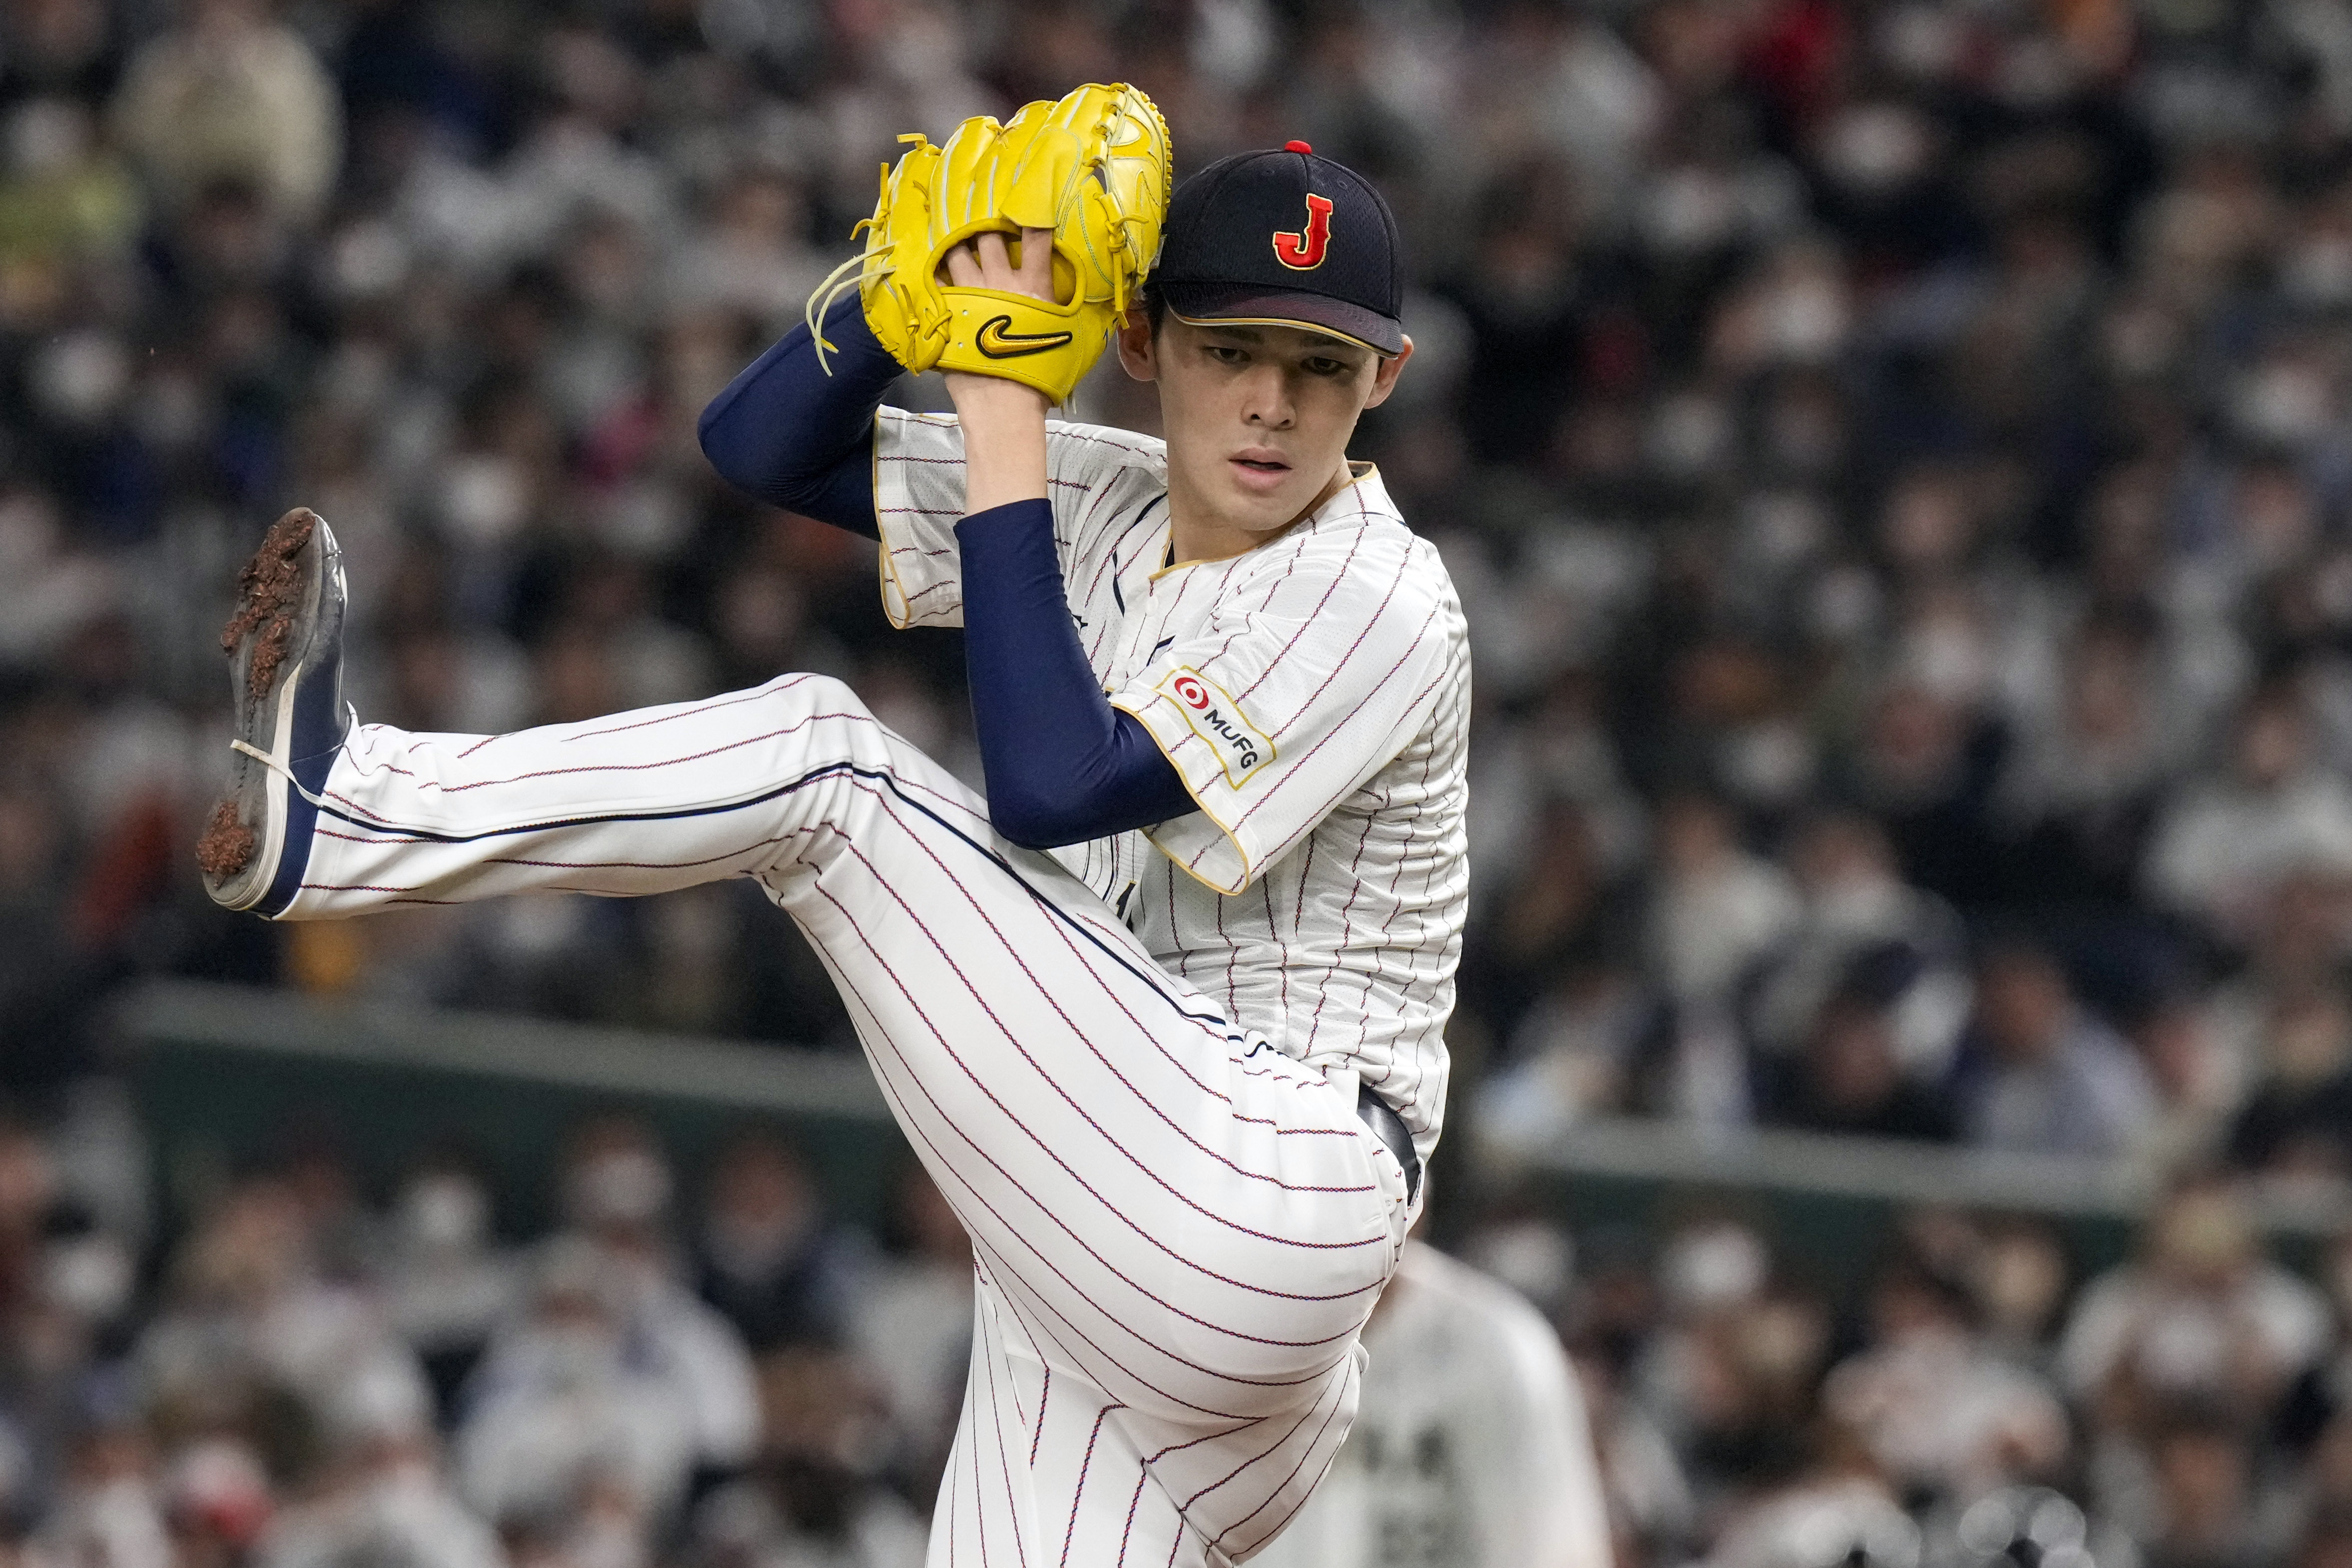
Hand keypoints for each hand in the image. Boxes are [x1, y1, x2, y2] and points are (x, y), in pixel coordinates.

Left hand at [942, 226, 1057, 417]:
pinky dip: (936, 273)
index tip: (1030, 206)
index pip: (1038, 238)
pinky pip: (936, 280)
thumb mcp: (1070, 344)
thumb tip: (1074, 305)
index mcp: (1036, 286)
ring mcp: (971, 293)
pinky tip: (935, 272)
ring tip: (956, 244)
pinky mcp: (947, 310)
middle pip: (990, 236)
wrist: (1003, 404)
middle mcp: (1001, 281)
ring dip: (957, 245)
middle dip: (987, 227)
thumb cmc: (1041, 378)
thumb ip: (1069, 316)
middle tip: (985, 226)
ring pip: (958, 251)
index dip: (1034, 217)